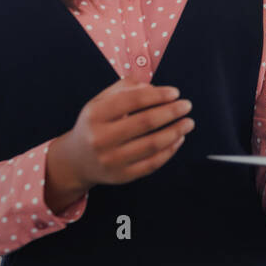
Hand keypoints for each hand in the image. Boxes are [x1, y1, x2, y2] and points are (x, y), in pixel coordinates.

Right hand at [45, 80, 193, 205]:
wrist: (77, 160)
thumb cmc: (95, 124)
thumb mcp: (101, 101)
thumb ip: (126, 88)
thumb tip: (154, 88)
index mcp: (95, 115)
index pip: (133, 100)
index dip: (158, 95)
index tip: (175, 92)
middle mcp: (101, 138)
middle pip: (145, 122)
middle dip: (171, 112)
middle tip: (187, 105)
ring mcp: (111, 160)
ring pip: (152, 145)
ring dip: (176, 131)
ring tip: (188, 122)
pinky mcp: (122, 176)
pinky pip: (152, 163)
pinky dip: (169, 151)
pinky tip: (178, 139)